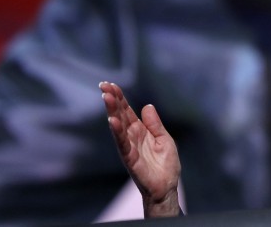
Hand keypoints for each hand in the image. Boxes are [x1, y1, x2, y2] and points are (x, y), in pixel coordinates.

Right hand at [100, 81, 181, 217]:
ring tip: (105, 97)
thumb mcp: (163, 138)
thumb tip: (147, 106)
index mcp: (140, 130)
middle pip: (120, 115)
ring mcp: (129, 147)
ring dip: (112, 111)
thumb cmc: (165, 164)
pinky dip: (117, 132)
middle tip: (103, 86)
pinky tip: (112, 120)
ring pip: (118, 126)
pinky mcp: (130, 158)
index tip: (110, 84)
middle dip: (112, 100)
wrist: (167, 186)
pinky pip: (122, 143)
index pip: (126, 111)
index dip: (119, 98)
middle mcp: (131, 137)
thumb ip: (154, 123)